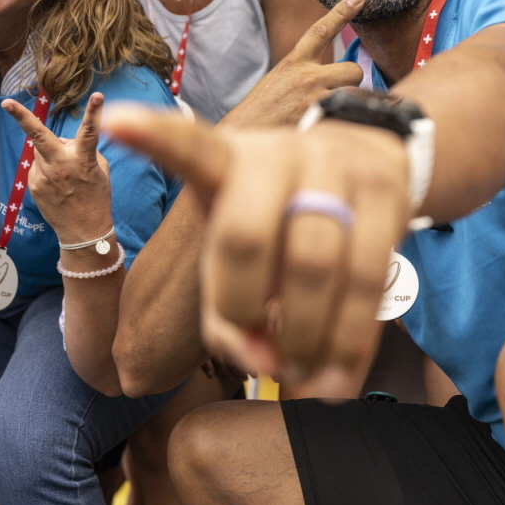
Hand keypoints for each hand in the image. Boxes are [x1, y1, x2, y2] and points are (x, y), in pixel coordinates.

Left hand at [0, 92, 112, 244]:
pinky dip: (46, 169)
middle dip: (21, 117)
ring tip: (65, 173)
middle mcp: (60, 166)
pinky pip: (38, 166)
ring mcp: (44, 176)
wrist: (84, 231)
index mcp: (83, 161)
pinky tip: (58, 185)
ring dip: (50, 153)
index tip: (99, 96)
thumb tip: (60, 140)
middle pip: (38, 136)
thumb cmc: (96, 196)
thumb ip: (81, 149)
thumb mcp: (99, 169)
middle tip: (6, 103)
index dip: (95, 113)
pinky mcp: (33, 185)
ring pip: (41, 150)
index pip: (90, 132)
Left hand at [102, 108, 408, 397]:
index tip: (118, 120)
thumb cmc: (283, 215)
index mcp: (228, 159)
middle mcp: (279, 154)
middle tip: (258, 358)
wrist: (372, 159)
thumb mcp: (240, 243)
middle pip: (246, 237)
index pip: (189, 147)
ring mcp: (336, 167)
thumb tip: (262, 363)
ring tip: (299, 380)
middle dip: (243, 310)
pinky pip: (368, 281)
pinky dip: (349, 345)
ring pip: (314, 265)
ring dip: (302, 339)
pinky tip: (336, 384)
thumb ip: (228, 309)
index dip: (155, 136)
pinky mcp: (387, 193)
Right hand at [224, 0, 364, 128]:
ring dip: (349, 103)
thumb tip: (332, 75)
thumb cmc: (264, 108)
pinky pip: (347, 114)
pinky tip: (326, 125)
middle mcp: (306, 77)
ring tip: (330, 112)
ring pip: (355, 94)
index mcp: (294, 63)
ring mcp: (314, 99)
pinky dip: (344, 120)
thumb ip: (305, 71)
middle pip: (353, 70)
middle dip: (351, 81)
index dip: (340, 13)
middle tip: (338, 92)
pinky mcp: (319, 119)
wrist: (246, 132)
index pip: (320, 31)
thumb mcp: (280, 79)